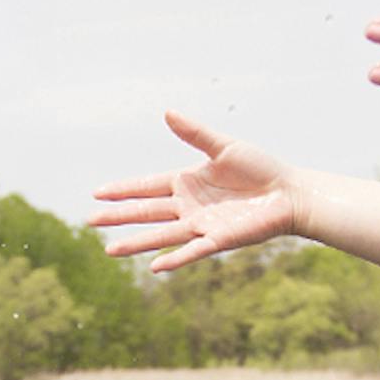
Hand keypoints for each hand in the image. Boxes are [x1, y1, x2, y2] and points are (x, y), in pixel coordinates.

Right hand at [89, 111, 302, 273]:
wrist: (289, 193)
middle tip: (90, 221)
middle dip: (119, 217)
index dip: (123, 190)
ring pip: (162, 236)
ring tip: (110, 250)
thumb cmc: (261, 169)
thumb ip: (196, 134)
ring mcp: (201, 225)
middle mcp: (189, 206)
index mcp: (186, 182)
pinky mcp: (218, 240)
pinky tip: (155, 267)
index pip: (146, 186)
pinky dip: (175, 259)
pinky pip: (192, 251)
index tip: (97, 193)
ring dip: (137, 243)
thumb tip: (168, 112)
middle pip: (147, 212)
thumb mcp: (225, 147)